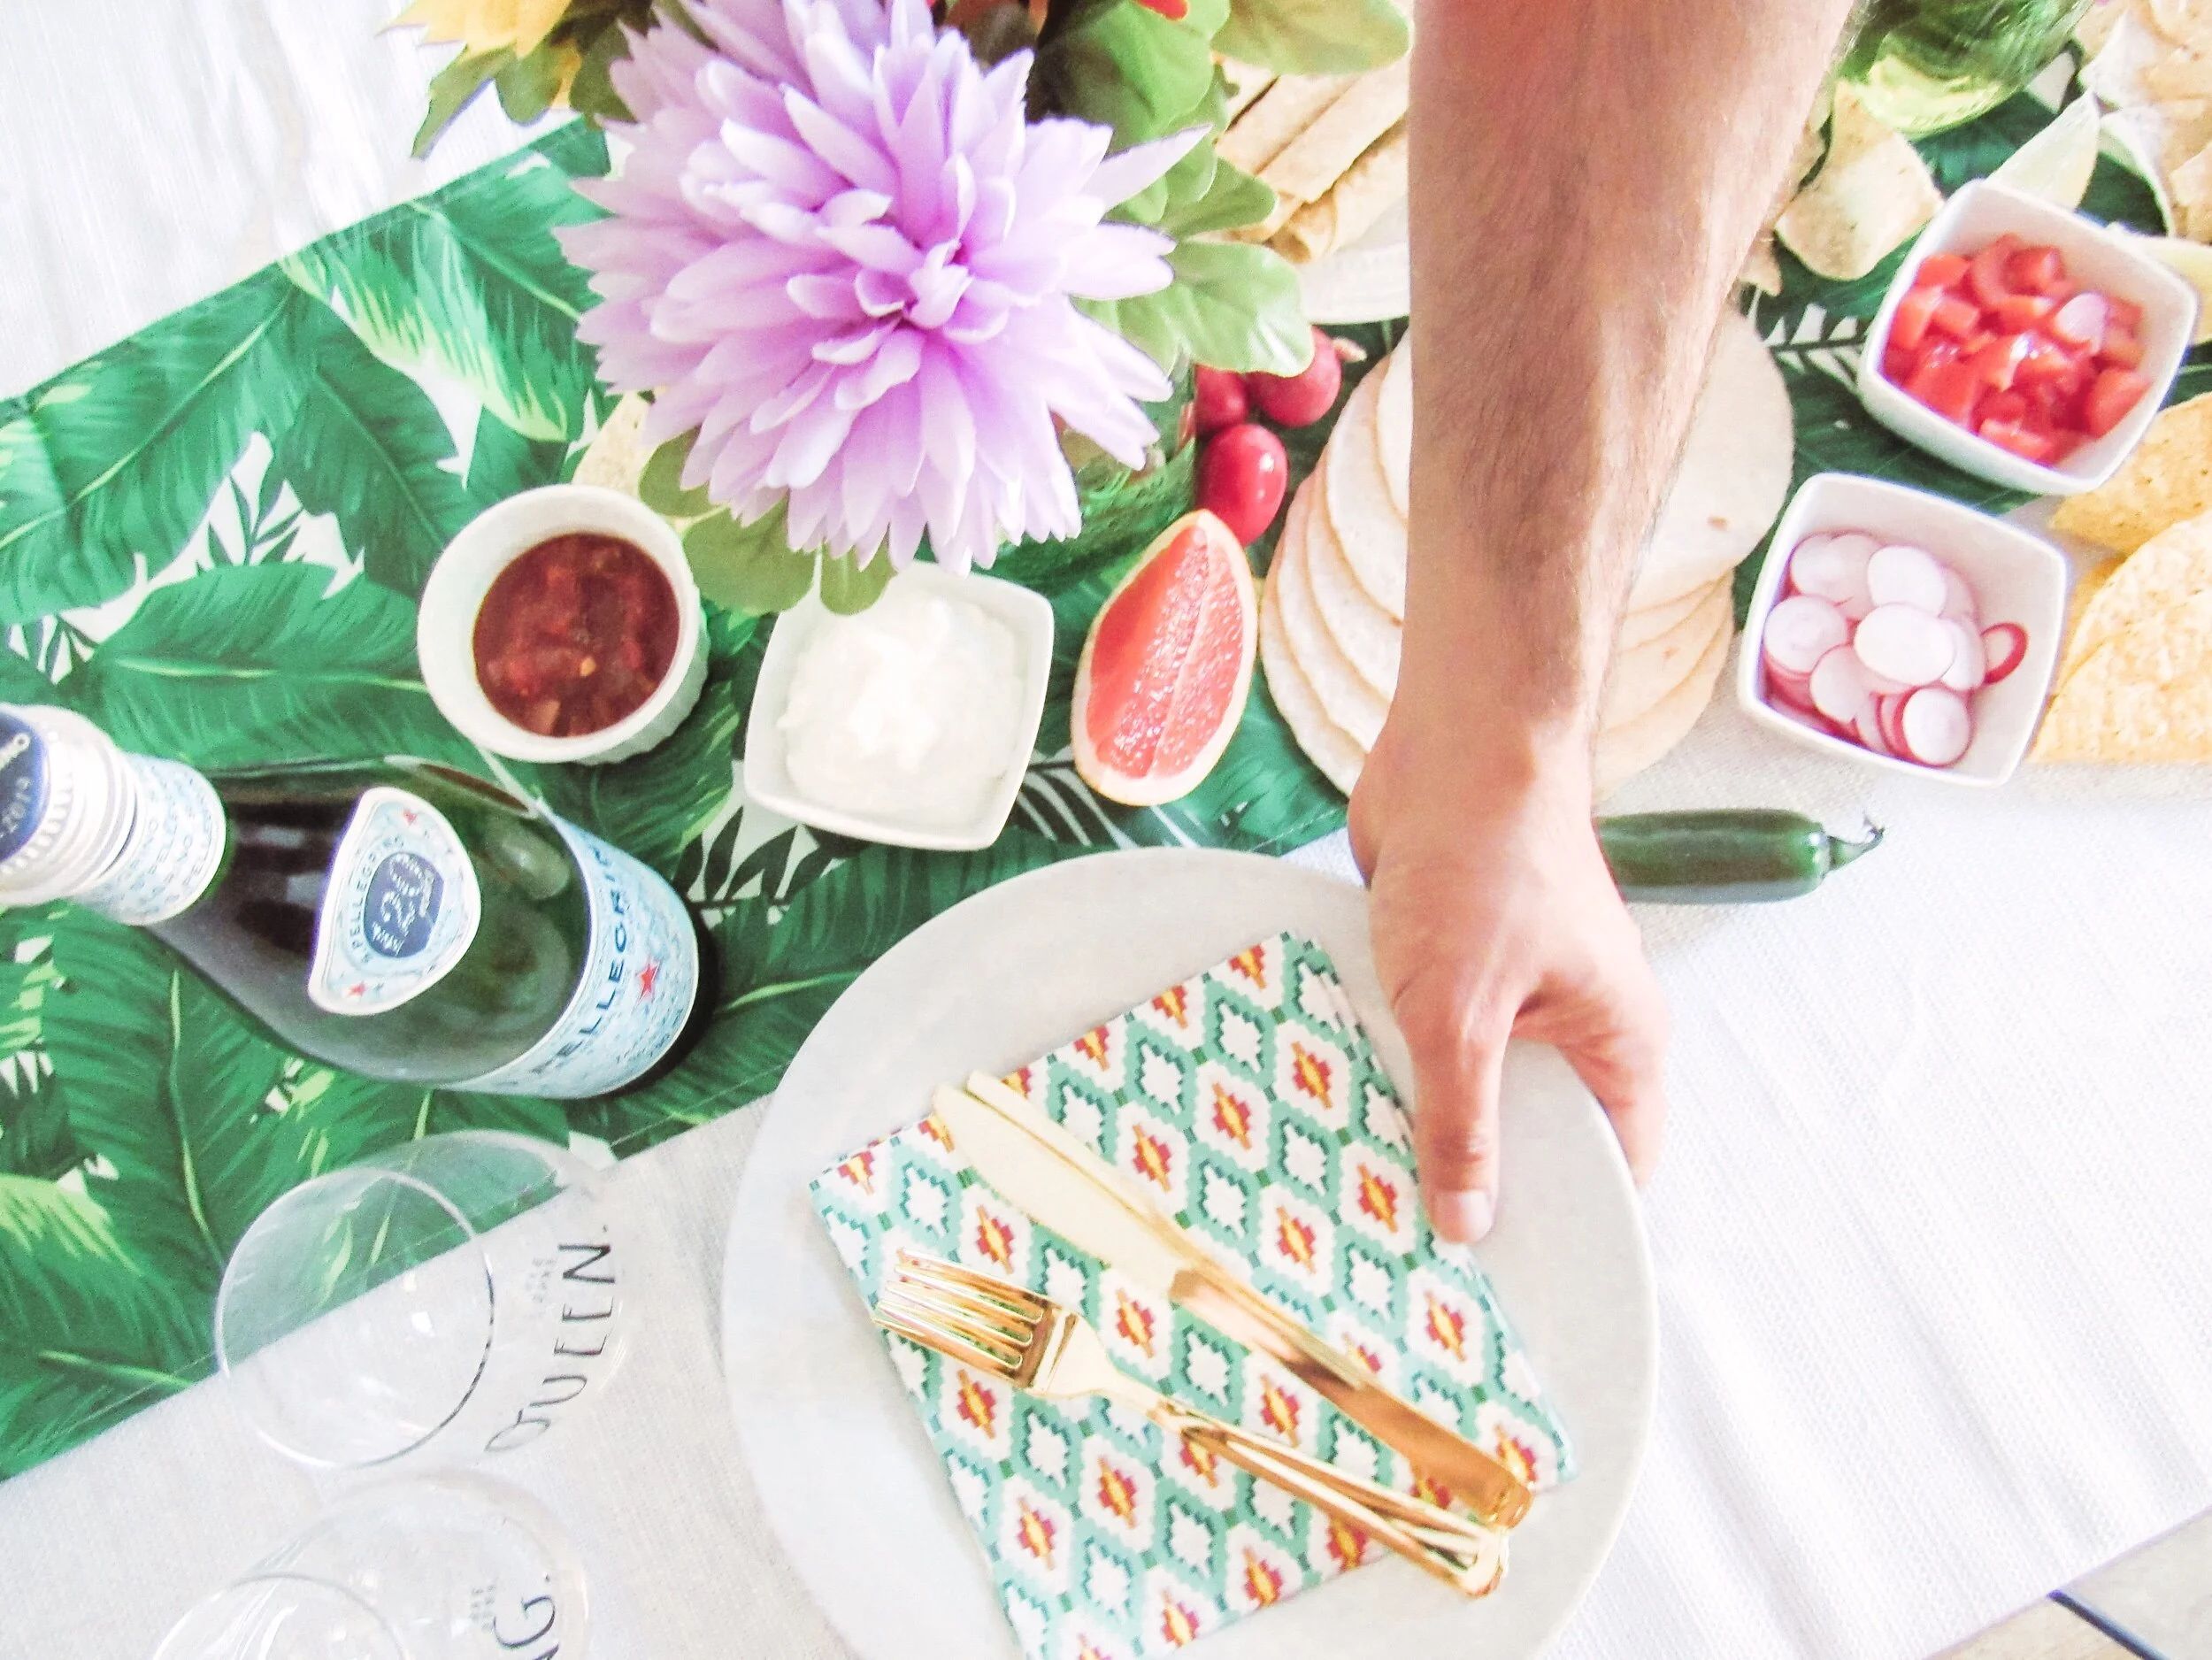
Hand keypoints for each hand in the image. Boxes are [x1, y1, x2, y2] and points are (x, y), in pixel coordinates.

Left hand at [1348, 723, 1668, 1242]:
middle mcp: (1572, 1027)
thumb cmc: (1488, 858)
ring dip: (1414, 1118)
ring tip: (1354, 1191)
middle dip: (1470, 1183)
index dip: (1564, 1226)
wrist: (1455, 741)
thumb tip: (1467, 1224)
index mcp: (1618, 1046)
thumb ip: (1463, 1120)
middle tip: (1404, 1253)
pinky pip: (1420, 1038)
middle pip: (1528, 1135)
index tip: (1501, 1288)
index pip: (1612, 1169)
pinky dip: (1383, 1062)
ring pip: (1464, 1087)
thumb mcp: (1467, 1011)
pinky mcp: (1447, 965)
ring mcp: (1508, 994)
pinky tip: (1328, 1105)